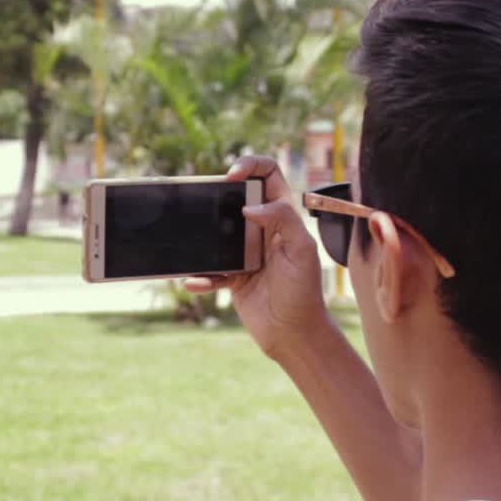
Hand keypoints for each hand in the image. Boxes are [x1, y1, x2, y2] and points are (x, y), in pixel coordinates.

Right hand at [185, 155, 331, 359]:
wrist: (293, 334)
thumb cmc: (304, 293)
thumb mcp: (301, 250)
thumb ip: (282, 218)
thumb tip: (249, 206)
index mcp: (283, 216)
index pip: (268, 175)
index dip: (250, 165)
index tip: (232, 176)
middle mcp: (263, 229)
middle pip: (235, 198)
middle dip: (218, 198)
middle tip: (207, 207)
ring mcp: (245, 252)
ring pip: (217, 232)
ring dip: (204, 238)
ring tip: (197, 244)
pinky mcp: (232, 276)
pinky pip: (209, 270)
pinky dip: (201, 276)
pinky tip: (196, 282)